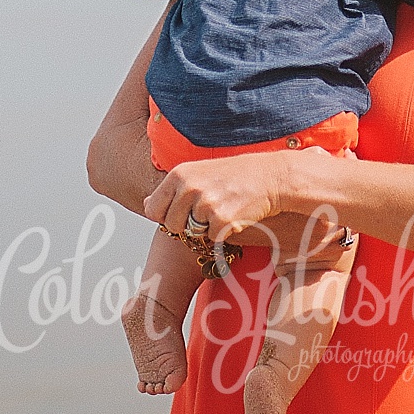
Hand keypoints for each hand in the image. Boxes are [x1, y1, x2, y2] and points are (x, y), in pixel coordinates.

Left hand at [142, 149, 304, 240]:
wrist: (269, 177)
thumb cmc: (232, 175)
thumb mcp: (197, 172)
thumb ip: (171, 189)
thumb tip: (145, 204)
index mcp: (178, 175)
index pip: (152, 209)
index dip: (166, 216)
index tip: (182, 213)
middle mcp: (188, 188)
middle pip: (172, 225)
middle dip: (187, 226)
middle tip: (207, 213)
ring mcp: (205, 204)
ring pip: (192, 234)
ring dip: (206, 229)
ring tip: (222, 211)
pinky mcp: (222, 220)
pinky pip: (212, 240)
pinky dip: (222, 235)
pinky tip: (234, 217)